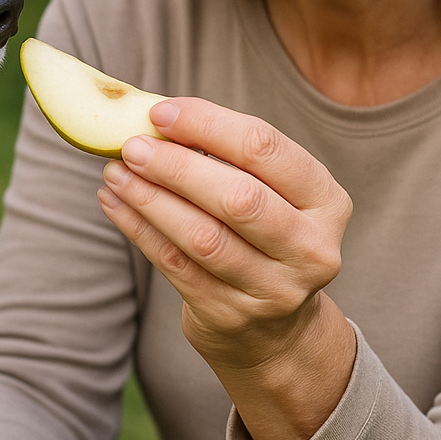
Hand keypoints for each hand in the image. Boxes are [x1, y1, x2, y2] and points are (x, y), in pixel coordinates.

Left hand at [98, 97, 355, 439]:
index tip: (160, 112)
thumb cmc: (260, 232)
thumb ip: (225, 155)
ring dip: (150, 199)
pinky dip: (139, 229)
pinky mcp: (231, 315)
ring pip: (203, 237)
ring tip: (115, 172)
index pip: (266, 149)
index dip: (209, 125)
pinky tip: (114, 203)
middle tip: (131, 145)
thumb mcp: (268, 191)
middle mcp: (310, 248)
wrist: (272, 328)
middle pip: (238, 198)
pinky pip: (176, 265)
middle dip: (177, 166)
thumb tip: (157, 117)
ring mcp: (273, 289)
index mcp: (325, 201)